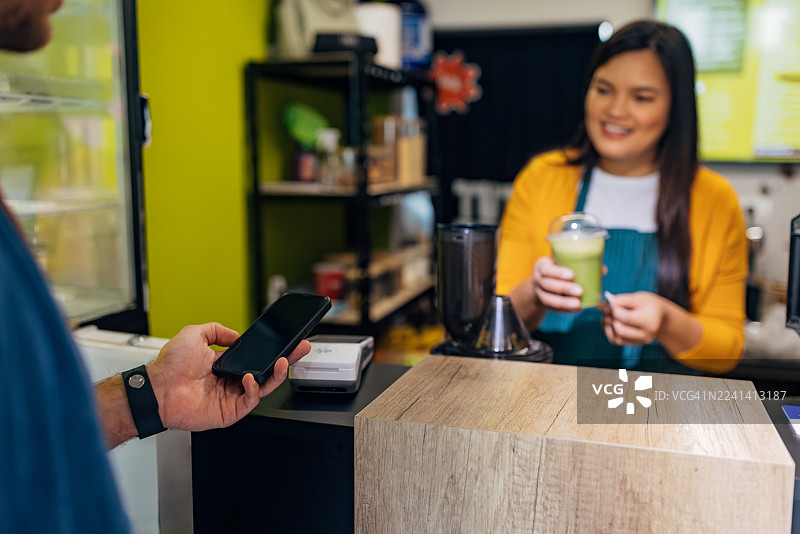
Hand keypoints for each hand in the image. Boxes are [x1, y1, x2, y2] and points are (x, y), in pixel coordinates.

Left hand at [147, 322, 309, 431]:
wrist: (157, 388)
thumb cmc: (169, 366)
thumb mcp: (194, 334)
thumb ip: (216, 329)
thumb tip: (235, 335)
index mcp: (225, 365)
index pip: (255, 358)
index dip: (272, 351)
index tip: (286, 342)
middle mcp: (230, 382)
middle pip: (265, 374)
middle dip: (284, 361)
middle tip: (298, 350)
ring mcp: (230, 398)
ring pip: (262, 388)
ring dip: (274, 376)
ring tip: (281, 362)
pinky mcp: (228, 413)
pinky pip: (249, 402)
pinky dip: (254, 390)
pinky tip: (249, 379)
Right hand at [530, 256, 583, 311]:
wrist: (542, 280)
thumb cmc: (556, 267)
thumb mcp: (562, 262)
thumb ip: (579, 264)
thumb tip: (603, 269)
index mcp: (542, 266)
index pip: (546, 269)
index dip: (557, 273)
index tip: (572, 275)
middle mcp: (538, 279)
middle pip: (547, 285)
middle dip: (564, 288)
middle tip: (580, 291)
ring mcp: (539, 292)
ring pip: (548, 299)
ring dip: (563, 302)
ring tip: (578, 304)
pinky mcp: (544, 303)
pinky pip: (552, 308)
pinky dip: (564, 310)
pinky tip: (576, 309)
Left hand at [601, 291, 666, 344]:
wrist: (661, 317)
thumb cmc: (650, 305)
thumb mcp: (641, 297)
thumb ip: (625, 299)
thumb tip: (610, 302)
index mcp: (650, 321)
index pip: (627, 318)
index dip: (614, 310)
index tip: (611, 302)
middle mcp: (646, 335)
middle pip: (621, 331)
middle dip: (611, 319)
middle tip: (607, 309)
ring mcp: (640, 341)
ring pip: (617, 338)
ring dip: (608, 326)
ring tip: (607, 315)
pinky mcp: (634, 343)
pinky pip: (616, 341)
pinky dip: (609, 332)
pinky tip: (609, 322)